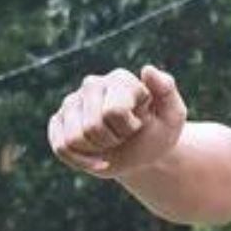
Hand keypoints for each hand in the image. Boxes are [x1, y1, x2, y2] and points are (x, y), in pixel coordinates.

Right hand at [47, 66, 187, 178]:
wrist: (143, 154)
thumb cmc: (159, 132)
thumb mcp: (172, 115)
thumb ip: (166, 90)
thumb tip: (147, 69)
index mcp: (120, 79)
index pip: (113, 111)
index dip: (128, 128)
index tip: (139, 124)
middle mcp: (93, 84)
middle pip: (91, 127)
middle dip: (112, 139)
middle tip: (124, 134)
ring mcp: (72, 102)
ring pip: (73, 139)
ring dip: (97, 150)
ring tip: (110, 140)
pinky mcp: (58, 121)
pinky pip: (61, 147)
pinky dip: (82, 161)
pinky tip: (97, 157)